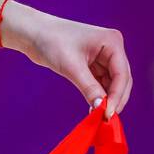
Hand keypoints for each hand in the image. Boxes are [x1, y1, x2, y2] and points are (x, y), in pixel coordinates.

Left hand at [10, 6, 133, 120]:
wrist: (32, 33)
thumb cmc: (51, 42)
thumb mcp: (71, 66)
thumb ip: (89, 88)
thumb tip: (102, 108)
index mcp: (112, 42)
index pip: (121, 74)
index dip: (117, 96)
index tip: (109, 114)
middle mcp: (111, 48)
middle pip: (121, 80)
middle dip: (115, 99)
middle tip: (106, 119)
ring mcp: (103, 56)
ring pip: (112, 83)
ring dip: (107, 99)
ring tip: (98, 115)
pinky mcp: (93, 64)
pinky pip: (101, 83)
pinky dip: (99, 95)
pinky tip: (93, 107)